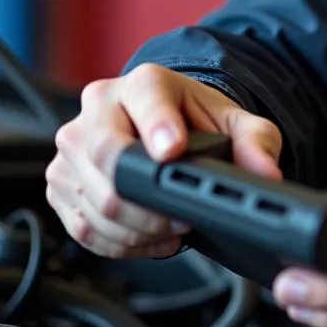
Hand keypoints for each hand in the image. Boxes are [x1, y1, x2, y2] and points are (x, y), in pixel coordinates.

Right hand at [46, 63, 281, 259]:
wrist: (170, 129)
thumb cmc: (196, 122)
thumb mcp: (237, 124)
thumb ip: (257, 143)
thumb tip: (265, 175)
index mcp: (143, 83)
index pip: (144, 101)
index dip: (158, 128)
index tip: (173, 152)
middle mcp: (99, 107)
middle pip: (109, 160)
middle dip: (152, 202)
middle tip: (185, 217)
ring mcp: (73, 146)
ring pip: (96, 202)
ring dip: (140, 230)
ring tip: (172, 229)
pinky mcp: (61, 183)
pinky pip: (83, 227)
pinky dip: (120, 244)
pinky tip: (148, 237)